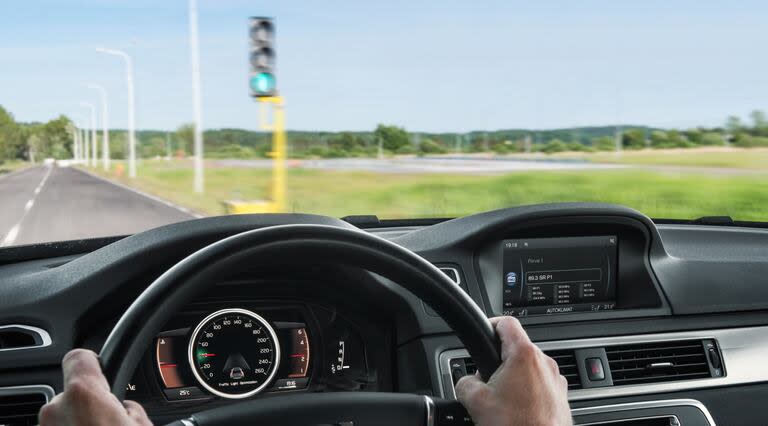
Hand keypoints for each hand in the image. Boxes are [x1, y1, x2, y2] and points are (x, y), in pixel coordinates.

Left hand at [39, 349, 151, 425]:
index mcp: (83, 395)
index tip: (102, 367)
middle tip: (110, 421)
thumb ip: (130, 407)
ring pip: (63, 415)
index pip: (78, 356)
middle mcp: (55, 411)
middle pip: (72, 392)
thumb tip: (125, 409)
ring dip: (78, 421)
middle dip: (89, 403)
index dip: (93, 360)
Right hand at [455, 316, 571, 425]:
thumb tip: (467, 383)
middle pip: (518, 348)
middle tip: (486, 379)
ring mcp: (556, 382)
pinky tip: (517, 411)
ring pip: (530, 369)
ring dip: (515, 378)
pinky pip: (541, 386)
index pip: (506, 323)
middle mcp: (545, 364)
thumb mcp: (475, 401)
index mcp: (524, 356)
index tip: (484, 331)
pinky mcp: (560, 399)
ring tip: (502, 400)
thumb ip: (465, 382)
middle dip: (500, 361)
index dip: (491, 324)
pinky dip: (528, 392)